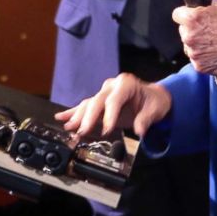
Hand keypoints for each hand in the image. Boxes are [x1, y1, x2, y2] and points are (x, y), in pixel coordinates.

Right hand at [55, 73, 171, 137]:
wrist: (153, 97)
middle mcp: (112, 86)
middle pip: (97, 100)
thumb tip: (140, 130)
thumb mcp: (155, 109)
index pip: (114, 99)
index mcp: (126, 84)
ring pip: (88, 104)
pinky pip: (85, 106)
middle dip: (88, 117)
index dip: (109, 115)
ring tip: (69, 127)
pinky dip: (73, 112)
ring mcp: (104, 93)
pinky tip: (61, 117)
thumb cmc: (154, 101)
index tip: (106, 129)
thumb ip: (146, 119)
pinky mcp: (100, 101)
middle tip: (82, 131)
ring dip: (78, 116)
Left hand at [173, 0, 216, 76]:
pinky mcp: (200, 66)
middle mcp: (190, 36)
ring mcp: (194, 53)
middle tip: (208, 30)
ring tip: (214, 42)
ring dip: (197, 45)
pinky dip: (204, 57)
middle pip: (183, 31)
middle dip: (193, 30)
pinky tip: (216, 52)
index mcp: (192, 19)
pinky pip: (197, 60)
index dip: (185, 14)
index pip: (177, 14)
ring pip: (189, 46)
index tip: (190, 17)